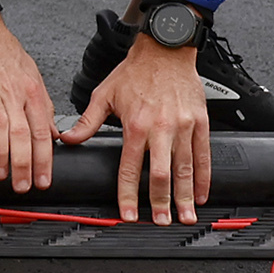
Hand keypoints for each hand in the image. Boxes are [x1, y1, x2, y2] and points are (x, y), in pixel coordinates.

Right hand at [0, 14, 60, 193]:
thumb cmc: (4, 52)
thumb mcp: (32, 75)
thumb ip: (43, 106)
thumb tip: (54, 134)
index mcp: (33, 91)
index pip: (43, 131)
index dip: (45, 159)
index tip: (44, 179)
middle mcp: (15, 93)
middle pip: (23, 135)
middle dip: (25, 165)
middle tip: (22, 186)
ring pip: (0, 130)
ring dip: (1, 156)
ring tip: (1, 175)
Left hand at [68, 33, 212, 222]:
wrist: (166, 49)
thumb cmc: (136, 71)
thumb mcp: (105, 94)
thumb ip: (87, 121)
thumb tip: (69, 139)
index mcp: (136, 125)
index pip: (130, 169)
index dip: (129, 196)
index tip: (128, 215)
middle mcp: (161, 129)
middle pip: (162, 175)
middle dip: (160, 203)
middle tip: (160, 222)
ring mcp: (183, 127)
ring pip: (186, 169)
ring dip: (184, 197)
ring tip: (184, 217)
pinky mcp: (200, 122)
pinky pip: (204, 155)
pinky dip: (204, 178)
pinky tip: (201, 194)